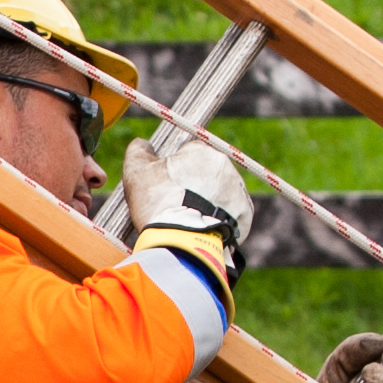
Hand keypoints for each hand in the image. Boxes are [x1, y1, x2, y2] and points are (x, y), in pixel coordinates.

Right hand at [121, 133, 252, 271]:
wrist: (182, 239)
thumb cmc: (159, 202)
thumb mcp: (137, 171)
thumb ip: (139, 151)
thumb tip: (143, 143)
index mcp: (201, 151)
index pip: (188, 155)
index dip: (175, 171)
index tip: (167, 188)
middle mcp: (225, 166)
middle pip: (206, 174)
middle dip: (193, 186)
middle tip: (177, 205)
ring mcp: (238, 190)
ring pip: (220, 193)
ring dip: (207, 202)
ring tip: (190, 220)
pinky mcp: (245, 214)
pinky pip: (231, 214)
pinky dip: (219, 220)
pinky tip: (203, 228)